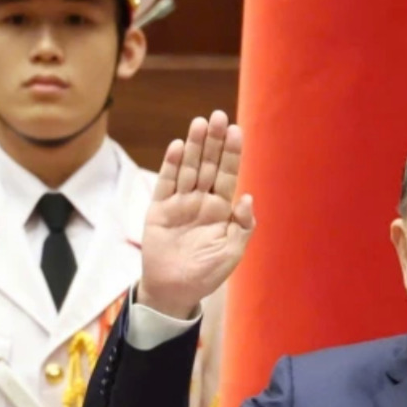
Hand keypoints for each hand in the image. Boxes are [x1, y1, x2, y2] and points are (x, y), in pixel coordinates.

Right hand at [139, 111, 254, 319]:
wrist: (174, 291)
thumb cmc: (206, 273)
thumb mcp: (231, 252)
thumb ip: (242, 226)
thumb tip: (247, 197)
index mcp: (221, 209)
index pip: (229, 174)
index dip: (232, 153)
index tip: (237, 130)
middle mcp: (201, 201)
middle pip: (209, 165)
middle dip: (214, 141)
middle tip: (219, 115)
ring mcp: (180, 203)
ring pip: (189, 168)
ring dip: (195, 146)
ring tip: (200, 123)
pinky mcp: (159, 209)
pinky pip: (166, 183)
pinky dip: (172, 165)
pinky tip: (179, 147)